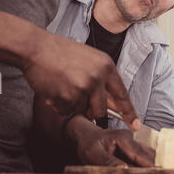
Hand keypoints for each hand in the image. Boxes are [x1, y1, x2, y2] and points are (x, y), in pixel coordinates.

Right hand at [22, 33, 139, 130]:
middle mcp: (97, 76)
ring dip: (72, 105)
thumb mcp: (89, 60)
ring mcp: (83, 86)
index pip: (121, 93)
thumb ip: (102, 80)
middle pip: (101, 110)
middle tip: (78, 98)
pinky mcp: (67, 96)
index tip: (135, 125)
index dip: (129, 111)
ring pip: (82, 111)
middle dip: (91, 111)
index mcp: (106, 65)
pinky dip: (59, 105)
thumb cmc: (61, 52)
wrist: (37, 48)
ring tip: (63, 86)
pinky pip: (66, 111)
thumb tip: (114, 104)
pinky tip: (55, 88)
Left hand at [67, 115, 154, 166]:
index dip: (150, 165)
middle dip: (152, 166)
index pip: (140, 154)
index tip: (160, 172)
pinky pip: (141, 159)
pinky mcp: (132, 151)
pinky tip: (145, 173)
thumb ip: (108, 161)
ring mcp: (132, 144)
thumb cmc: (88, 143)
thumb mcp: (93, 153)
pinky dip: (144, 167)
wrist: (87, 137)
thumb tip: (124, 169)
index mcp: (123, 138)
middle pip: (147, 156)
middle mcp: (131, 139)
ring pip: (147, 157)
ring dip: (149, 166)